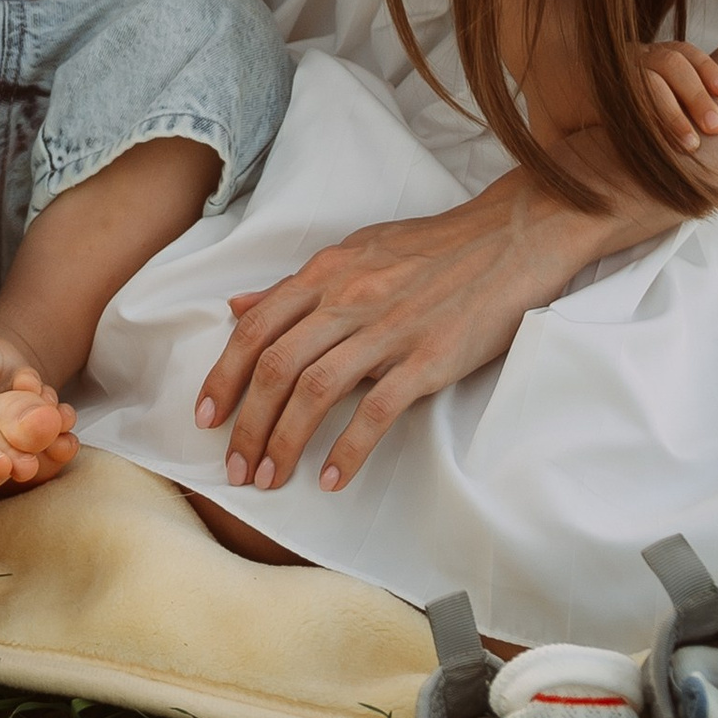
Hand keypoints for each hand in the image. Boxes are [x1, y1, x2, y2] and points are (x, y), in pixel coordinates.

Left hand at [192, 167, 634, 493]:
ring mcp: (389, 329)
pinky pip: (377, 410)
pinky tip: (333, 479)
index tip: (206, 418)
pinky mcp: (429, 358)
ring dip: (284, 441)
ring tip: (269, 478)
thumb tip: (238, 309)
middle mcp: (349, 298)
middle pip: (275, 367)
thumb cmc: (433, 248)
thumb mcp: (356, 250)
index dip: (222, 376)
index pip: (256, 329)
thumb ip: (297, 286)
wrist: (512, 238)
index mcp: (327, 272)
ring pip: (316, 390)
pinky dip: (349, 449)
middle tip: (233, 466)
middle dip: (246, 424)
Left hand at [506, 0, 717, 155]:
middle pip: (658, 74)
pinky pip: (682, 50)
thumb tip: (568, 202)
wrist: (550, 59)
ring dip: (700, 86)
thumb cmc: (556, 112)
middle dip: (687, 103)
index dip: (661, 119)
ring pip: (672, 59)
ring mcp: (638, 55)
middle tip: (713, 131)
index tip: (686, 147)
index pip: (632, 100)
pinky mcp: (654, 50)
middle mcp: (619, 69)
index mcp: (595, 92)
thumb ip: (565, 161)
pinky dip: (704, 65)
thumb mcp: (553, 137)